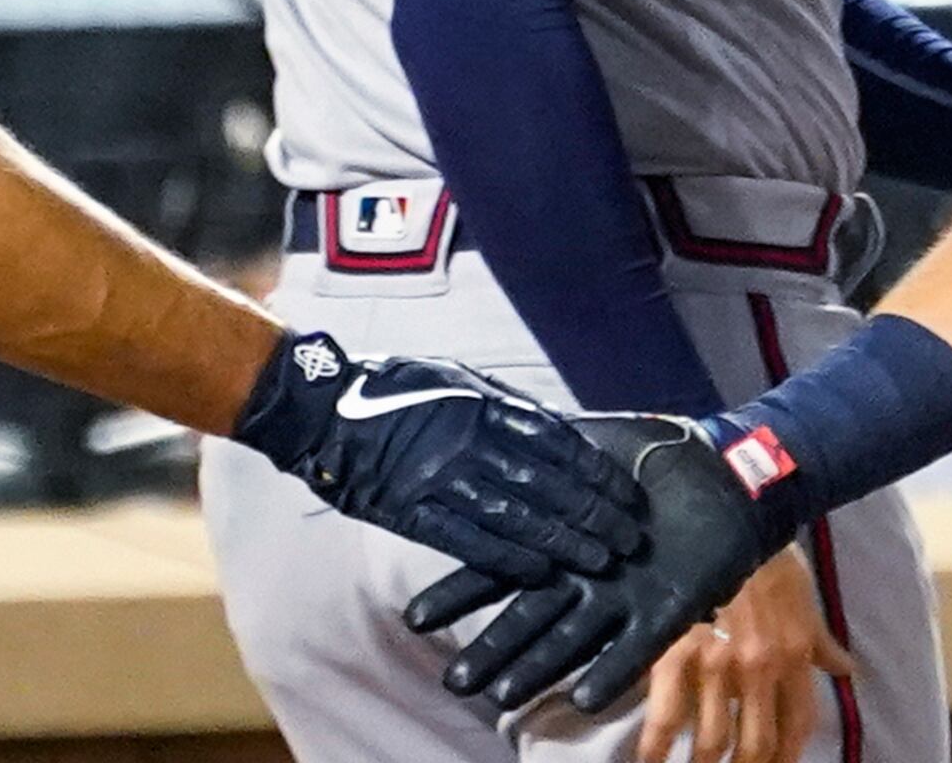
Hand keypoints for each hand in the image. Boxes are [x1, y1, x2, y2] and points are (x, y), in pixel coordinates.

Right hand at [231, 337, 645, 584]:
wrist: (321, 411)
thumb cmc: (393, 388)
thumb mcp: (455, 378)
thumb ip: (503, 402)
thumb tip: (556, 425)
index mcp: (481, 404)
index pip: (556, 440)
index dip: (596, 470)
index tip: (626, 492)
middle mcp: (468, 441)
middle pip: (546, 483)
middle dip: (593, 513)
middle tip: (629, 537)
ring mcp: (439, 479)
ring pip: (516, 516)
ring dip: (563, 542)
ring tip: (599, 562)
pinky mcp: (411, 511)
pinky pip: (467, 541)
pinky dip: (507, 559)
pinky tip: (540, 573)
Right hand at [409, 415, 788, 715]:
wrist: (722, 471)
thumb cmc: (653, 456)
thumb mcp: (590, 442)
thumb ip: (546, 450)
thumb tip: (492, 428)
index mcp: (558, 539)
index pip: (497, 570)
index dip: (459, 595)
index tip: (416, 619)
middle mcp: (582, 579)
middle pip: (526, 620)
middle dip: (492, 650)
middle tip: (454, 683)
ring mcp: (622, 599)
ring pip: (571, 641)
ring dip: (538, 670)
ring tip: (503, 699)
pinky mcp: (666, 611)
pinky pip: (637, 648)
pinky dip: (611, 671)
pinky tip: (582, 699)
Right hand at [635, 547, 855, 762]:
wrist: (722, 515)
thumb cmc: (766, 555)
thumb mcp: (804, 599)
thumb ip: (821, 642)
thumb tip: (846, 669)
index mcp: (793, 655)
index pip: (798, 723)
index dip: (790, 755)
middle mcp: (759, 669)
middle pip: (756, 743)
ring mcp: (716, 665)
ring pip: (712, 739)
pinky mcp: (675, 653)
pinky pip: (665, 716)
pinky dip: (656, 747)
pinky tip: (651, 761)